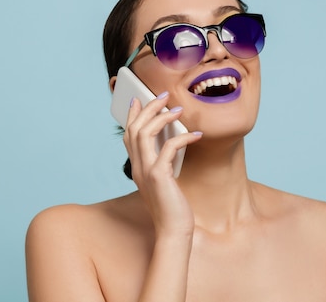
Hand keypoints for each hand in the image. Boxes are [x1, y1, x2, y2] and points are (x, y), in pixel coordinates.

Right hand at [123, 92, 202, 236]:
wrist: (173, 230)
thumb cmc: (172, 206)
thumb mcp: (164, 180)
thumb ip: (163, 162)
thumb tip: (173, 141)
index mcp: (137, 168)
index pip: (128, 135)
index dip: (132, 115)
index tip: (138, 99)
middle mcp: (137, 167)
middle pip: (134, 128)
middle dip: (148, 108)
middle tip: (163, 95)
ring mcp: (145, 171)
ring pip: (145, 133)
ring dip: (162, 117)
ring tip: (178, 109)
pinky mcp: (159, 176)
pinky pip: (168, 148)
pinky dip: (183, 137)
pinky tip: (196, 135)